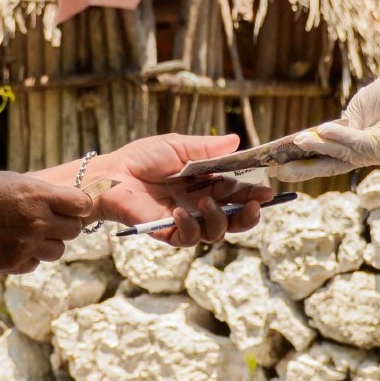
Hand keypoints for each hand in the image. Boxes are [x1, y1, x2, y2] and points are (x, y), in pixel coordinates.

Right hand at [0, 172, 93, 272]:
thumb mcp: (15, 181)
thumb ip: (43, 193)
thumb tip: (68, 202)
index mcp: (38, 196)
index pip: (81, 205)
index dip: (78, 206)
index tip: (71, 207)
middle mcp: (37, 221)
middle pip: (74, 231)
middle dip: (65, 226)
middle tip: (49, 222)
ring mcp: (26, 245)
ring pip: (58, 251)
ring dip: (48, 244)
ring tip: (29, 234)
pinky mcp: (14, 263)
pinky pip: (36, 264)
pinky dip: (29, 257)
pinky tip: (14, 245)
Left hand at [97, 134, 274, 246]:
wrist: (112, 174)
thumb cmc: (141, 158)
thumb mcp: (178, 146)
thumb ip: (207, 148)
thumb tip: (237, 141)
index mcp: (205, 185)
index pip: (236, 194)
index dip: (253, 194)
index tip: (267, 192)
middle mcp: (199, 205)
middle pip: (234, 218)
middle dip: (249, 215)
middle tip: (255, 206)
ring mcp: (186, 221)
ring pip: (216, 232)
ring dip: (219, 219)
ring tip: (208, 203)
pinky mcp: (168, 232)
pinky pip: (188, 238)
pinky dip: (190, 227)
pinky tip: (182, 213)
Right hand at [271, 52, 379, 181]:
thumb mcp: (361, 108)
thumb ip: (343, 125)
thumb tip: (321, 137)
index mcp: (360, 143)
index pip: (330, 157)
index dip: (306, 162)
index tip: (280, 164)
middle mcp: (370, 153)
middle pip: (333, 164)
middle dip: (306, 168)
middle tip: (280, 171)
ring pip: (345, 154)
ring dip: (320, 148)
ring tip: (298, 141)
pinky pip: (360, 144)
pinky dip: (341, 139)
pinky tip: (323, 131)